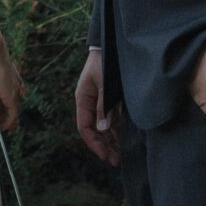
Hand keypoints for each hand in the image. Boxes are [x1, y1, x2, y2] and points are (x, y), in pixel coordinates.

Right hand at [0, 37, 21, 133]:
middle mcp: (13, 85)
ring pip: (11, 111)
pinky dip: (7, 122)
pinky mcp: (11, 96)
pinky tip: (0, 127)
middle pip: (10, 105)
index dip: (3, 106)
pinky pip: (12, 114)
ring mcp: (13, 91)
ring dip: (2, 119)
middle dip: (3, 116)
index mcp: (7, 79)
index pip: (7, 95)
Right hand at [74, 47, 120, 166]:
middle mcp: (88, 103)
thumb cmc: (105, 62)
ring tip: (120, 155)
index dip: (94, 143)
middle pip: (93, 130)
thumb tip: (102, 129)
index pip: (84, 127)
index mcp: (83, 99)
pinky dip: (115, 131)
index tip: (105, 155)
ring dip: (110, 141)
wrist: (110, 44)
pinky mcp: (107, 99)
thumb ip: (104, 106)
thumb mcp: (104, 84)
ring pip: (102, 127)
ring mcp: (98, 102)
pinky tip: (122, 140)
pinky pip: (109, 119)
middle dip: (103, 146)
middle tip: (115, 161)